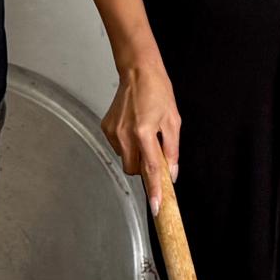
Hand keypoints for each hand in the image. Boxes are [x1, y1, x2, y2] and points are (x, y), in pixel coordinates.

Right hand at [104, 61, 181, 210]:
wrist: (138, 72)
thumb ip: (172, 151)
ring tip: (144, 133)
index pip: (150, 169)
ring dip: (136, 155)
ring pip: (126, 159)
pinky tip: (134, 127)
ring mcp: (112, 132)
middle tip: (155, 152)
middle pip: (134, 170)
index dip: (155, 190)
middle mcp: (125, 135)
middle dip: (145, 168)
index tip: (157, 207)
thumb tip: (171, 174)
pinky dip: (128, 144)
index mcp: (144, 132)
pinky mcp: (106, 128)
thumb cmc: (158, 92)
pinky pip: (119, 147)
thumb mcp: (173, 121)